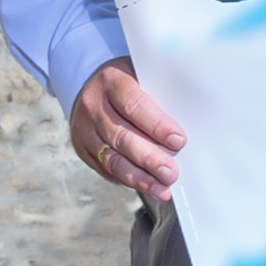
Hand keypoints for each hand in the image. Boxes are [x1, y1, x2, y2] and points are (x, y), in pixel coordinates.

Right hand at [68, 60, 185, 201]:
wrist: (89, 82)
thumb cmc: (128, 81)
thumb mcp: (142, 76)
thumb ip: (160, 96)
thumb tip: (183, 131)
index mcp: (112, 82)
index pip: (134, 105)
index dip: (157, 125)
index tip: (179, 141)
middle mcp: (93, 106)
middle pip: (122, 137)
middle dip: (149, 159)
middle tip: (171, 173)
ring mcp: (84, 129)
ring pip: (111, 158)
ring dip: (139, 177)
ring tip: (161, 189)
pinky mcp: (82, 147)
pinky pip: (104, 168)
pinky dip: (127, 179)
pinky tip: (146, 186)